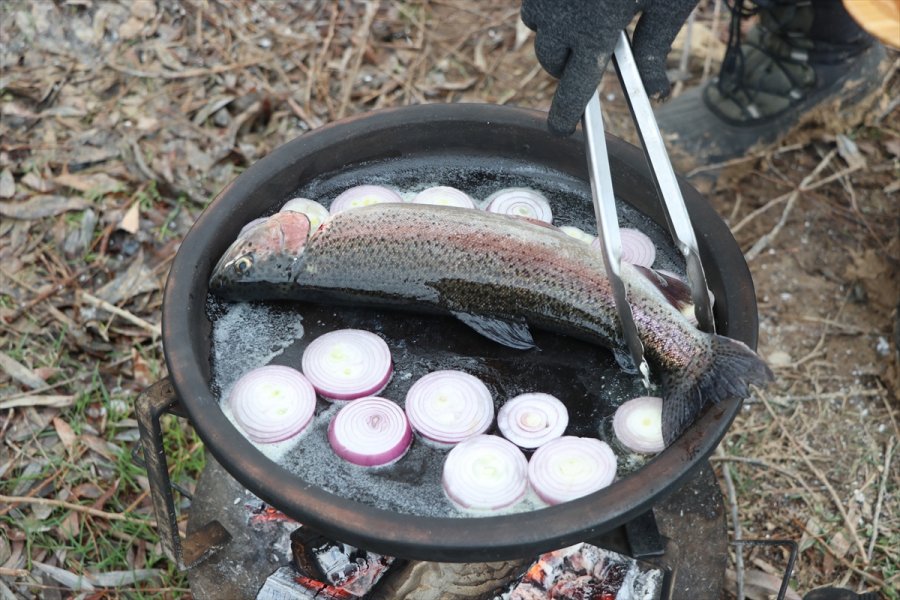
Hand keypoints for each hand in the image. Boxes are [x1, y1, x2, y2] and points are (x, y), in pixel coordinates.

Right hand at [521, 0, 697, 135]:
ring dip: (555, 32)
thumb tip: (654, 88)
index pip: (574, 86)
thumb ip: (655, 47)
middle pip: (550, 59)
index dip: (566, 113)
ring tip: (583, 17)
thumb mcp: (670, 1)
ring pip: (538, 26)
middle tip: (588, 57)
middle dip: (564, 65)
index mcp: (595, 30)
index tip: (561, 129)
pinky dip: (552, 3)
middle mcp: (561, 13)